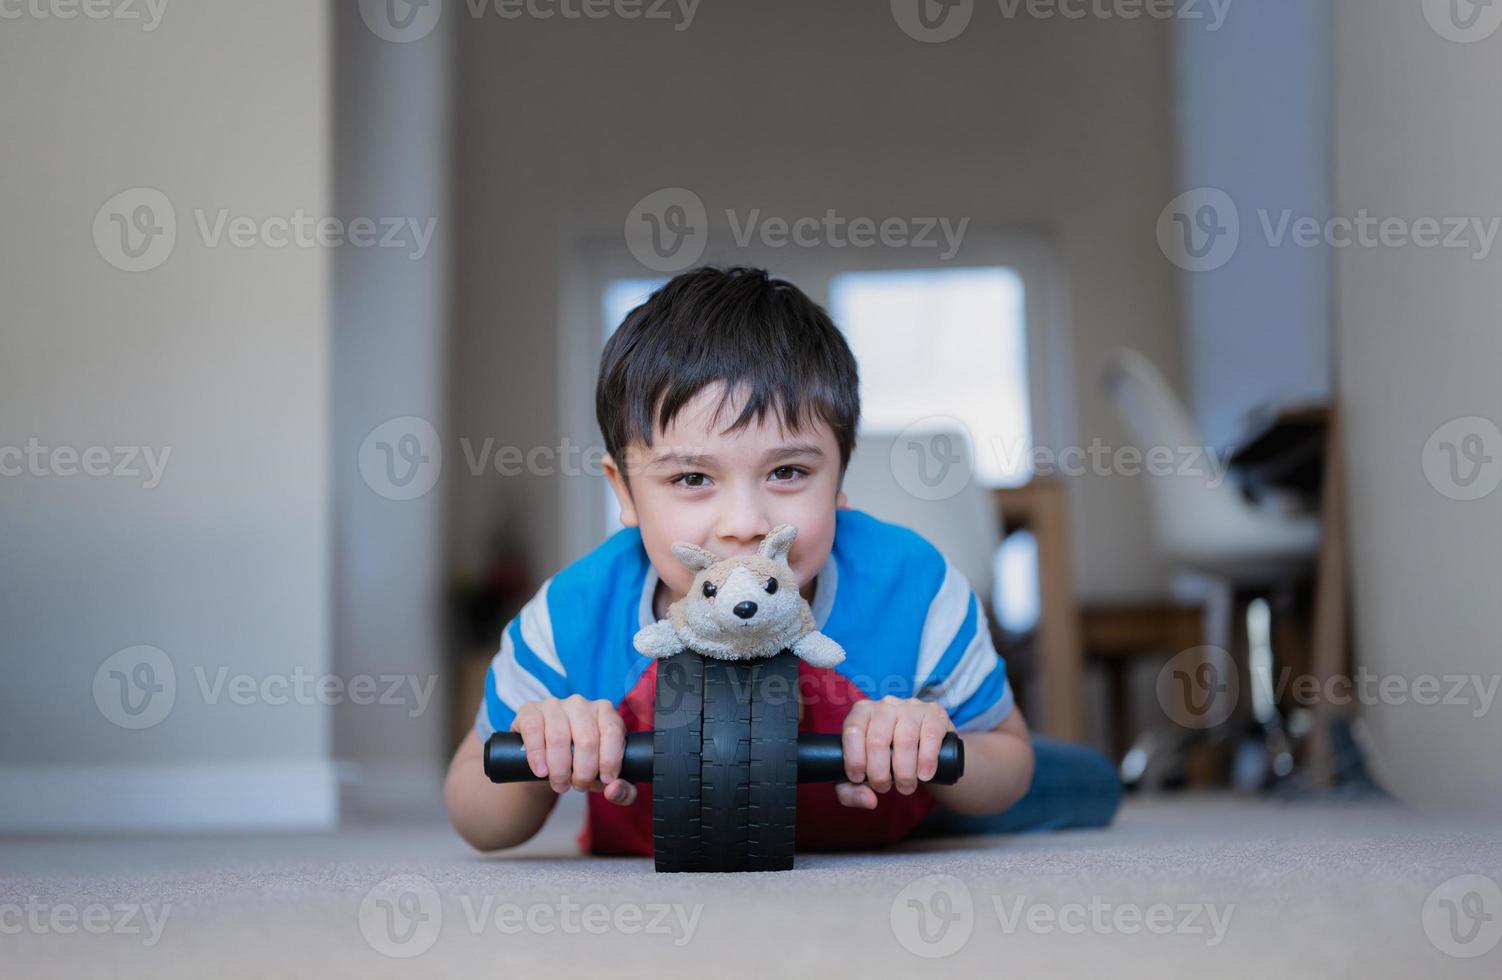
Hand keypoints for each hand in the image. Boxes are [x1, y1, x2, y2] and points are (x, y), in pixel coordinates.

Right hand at [510, 695, 637, 805]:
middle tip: (578, 786)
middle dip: (584, 772)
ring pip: (559, 738)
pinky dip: (537, 756)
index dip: (610, 760)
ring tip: (560, 784)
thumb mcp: (605, 777)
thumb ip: (622, 789)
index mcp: (605, 712)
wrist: (546, 759)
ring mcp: (554, 705)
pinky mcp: (530, 711)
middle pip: (587, 740)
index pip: (613, 731)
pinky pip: (534, 731)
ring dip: (560, 770)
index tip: (605, 779)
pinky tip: (541, 771)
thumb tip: (614, 790)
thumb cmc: (582, 765)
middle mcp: (581, 704)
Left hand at [836, 696, 954, 808]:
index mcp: (862, 712)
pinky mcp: (935, 714)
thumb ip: (851, 791)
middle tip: (884, 788)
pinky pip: (930, 736)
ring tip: (905, 787)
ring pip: (904, 740)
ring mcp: (911, 707)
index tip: (859, 779)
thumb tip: (868, 800)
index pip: (852, 730)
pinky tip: (924, 775)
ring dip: (904, 772)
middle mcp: (885, 705)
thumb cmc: (887, 760)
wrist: (924, 748)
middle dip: (879, 773)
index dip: (854, 759)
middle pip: (877, 740)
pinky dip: (926, 760)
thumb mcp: (863, 774)